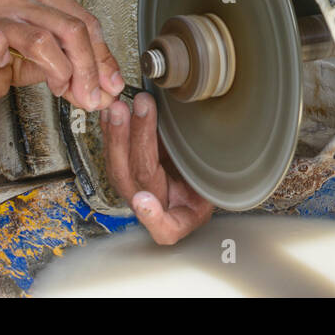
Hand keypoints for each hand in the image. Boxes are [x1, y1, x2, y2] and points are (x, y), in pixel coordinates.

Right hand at [0, 0, 124, 110]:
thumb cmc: (7, 61)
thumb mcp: (57, 61)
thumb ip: (84, 68)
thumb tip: (111, 87)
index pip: (87, 21)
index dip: (102, 56)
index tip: (110, 84)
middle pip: (72, 29)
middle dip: (88, 69)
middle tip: (91, 96)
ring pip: (45, 39)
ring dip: (61, 72)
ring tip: (59, 88)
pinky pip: (2, 43)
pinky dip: (14, 61)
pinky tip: (11, 67)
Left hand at [102, 92, 214, 243]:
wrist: (197, 177)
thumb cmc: (211, 179)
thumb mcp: (219, 179)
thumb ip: (214, 170)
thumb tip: (225, 146)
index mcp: (180, 221)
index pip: (165, 228)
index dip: (152, 216)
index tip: (144, 201)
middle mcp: (154, 210)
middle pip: (140, 179)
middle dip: (139, 140)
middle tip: (142, 109)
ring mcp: (135, 192)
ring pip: (120, 167)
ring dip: (119, 134)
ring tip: (121, 107)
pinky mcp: (125, 173)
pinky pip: (113, 156)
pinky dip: (111, 132)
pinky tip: (108, 115)